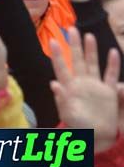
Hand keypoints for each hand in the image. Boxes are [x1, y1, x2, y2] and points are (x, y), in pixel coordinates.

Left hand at [50, 28, 119, 151]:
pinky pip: (110, 76)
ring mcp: (95, 86)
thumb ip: (61, 100)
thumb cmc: (77, 127)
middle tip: (70, 28)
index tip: (53, 41)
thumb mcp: (67, 115)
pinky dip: (112, 65)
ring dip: (91, 50)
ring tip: (89, 35)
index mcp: (69, 88)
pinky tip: (113, 52)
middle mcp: (81, 83)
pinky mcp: (108, 92)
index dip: (58, 55)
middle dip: (74, 45)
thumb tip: (53, 84)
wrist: (95, 138)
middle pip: (77, 60)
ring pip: (93, 64)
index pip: (62, 67)